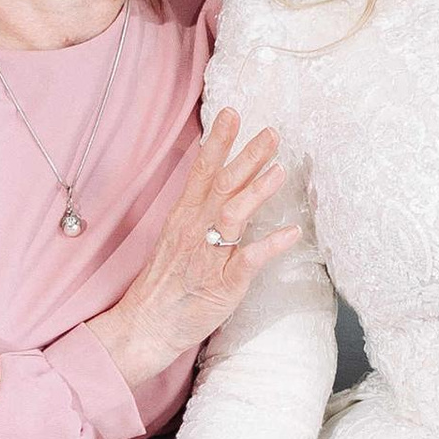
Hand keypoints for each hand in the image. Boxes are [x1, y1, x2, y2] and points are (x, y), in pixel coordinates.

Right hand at [86, 108, 299, 389]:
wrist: (147, 324)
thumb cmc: (167, 283)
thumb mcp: (180, 237)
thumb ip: (202, 211)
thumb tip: (225, 186)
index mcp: (186, 216)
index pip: (203, 171)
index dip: (218, 141)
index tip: (232, 113)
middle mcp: (196, 230)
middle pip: (223, 185)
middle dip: (247, 156)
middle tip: (271, 132)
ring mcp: (209, 255)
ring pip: (233, 216)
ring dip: (256, 191)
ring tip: (280, 170)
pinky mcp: (223, 283)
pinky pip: (248, 261)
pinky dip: (270, 246)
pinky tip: (291, 233)